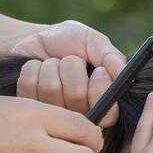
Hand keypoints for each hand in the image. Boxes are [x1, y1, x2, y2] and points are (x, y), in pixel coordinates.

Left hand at [12, 21, 126, 124]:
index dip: (100, 90)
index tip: (98, 70)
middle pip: (76, 95)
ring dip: (51, 66)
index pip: (108, 114)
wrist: (37, 38)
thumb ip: (110, 55)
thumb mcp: (93, 42)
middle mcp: (77, 113)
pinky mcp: (30, 105)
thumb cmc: (70, 41)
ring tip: (53, 63)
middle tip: (69, 60)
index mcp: (100, 103)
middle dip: (71, 67)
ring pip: (51, 89)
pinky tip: (37, 68)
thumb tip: (123, 70)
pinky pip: (30, 85)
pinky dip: (33, 67)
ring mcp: (52, 112)